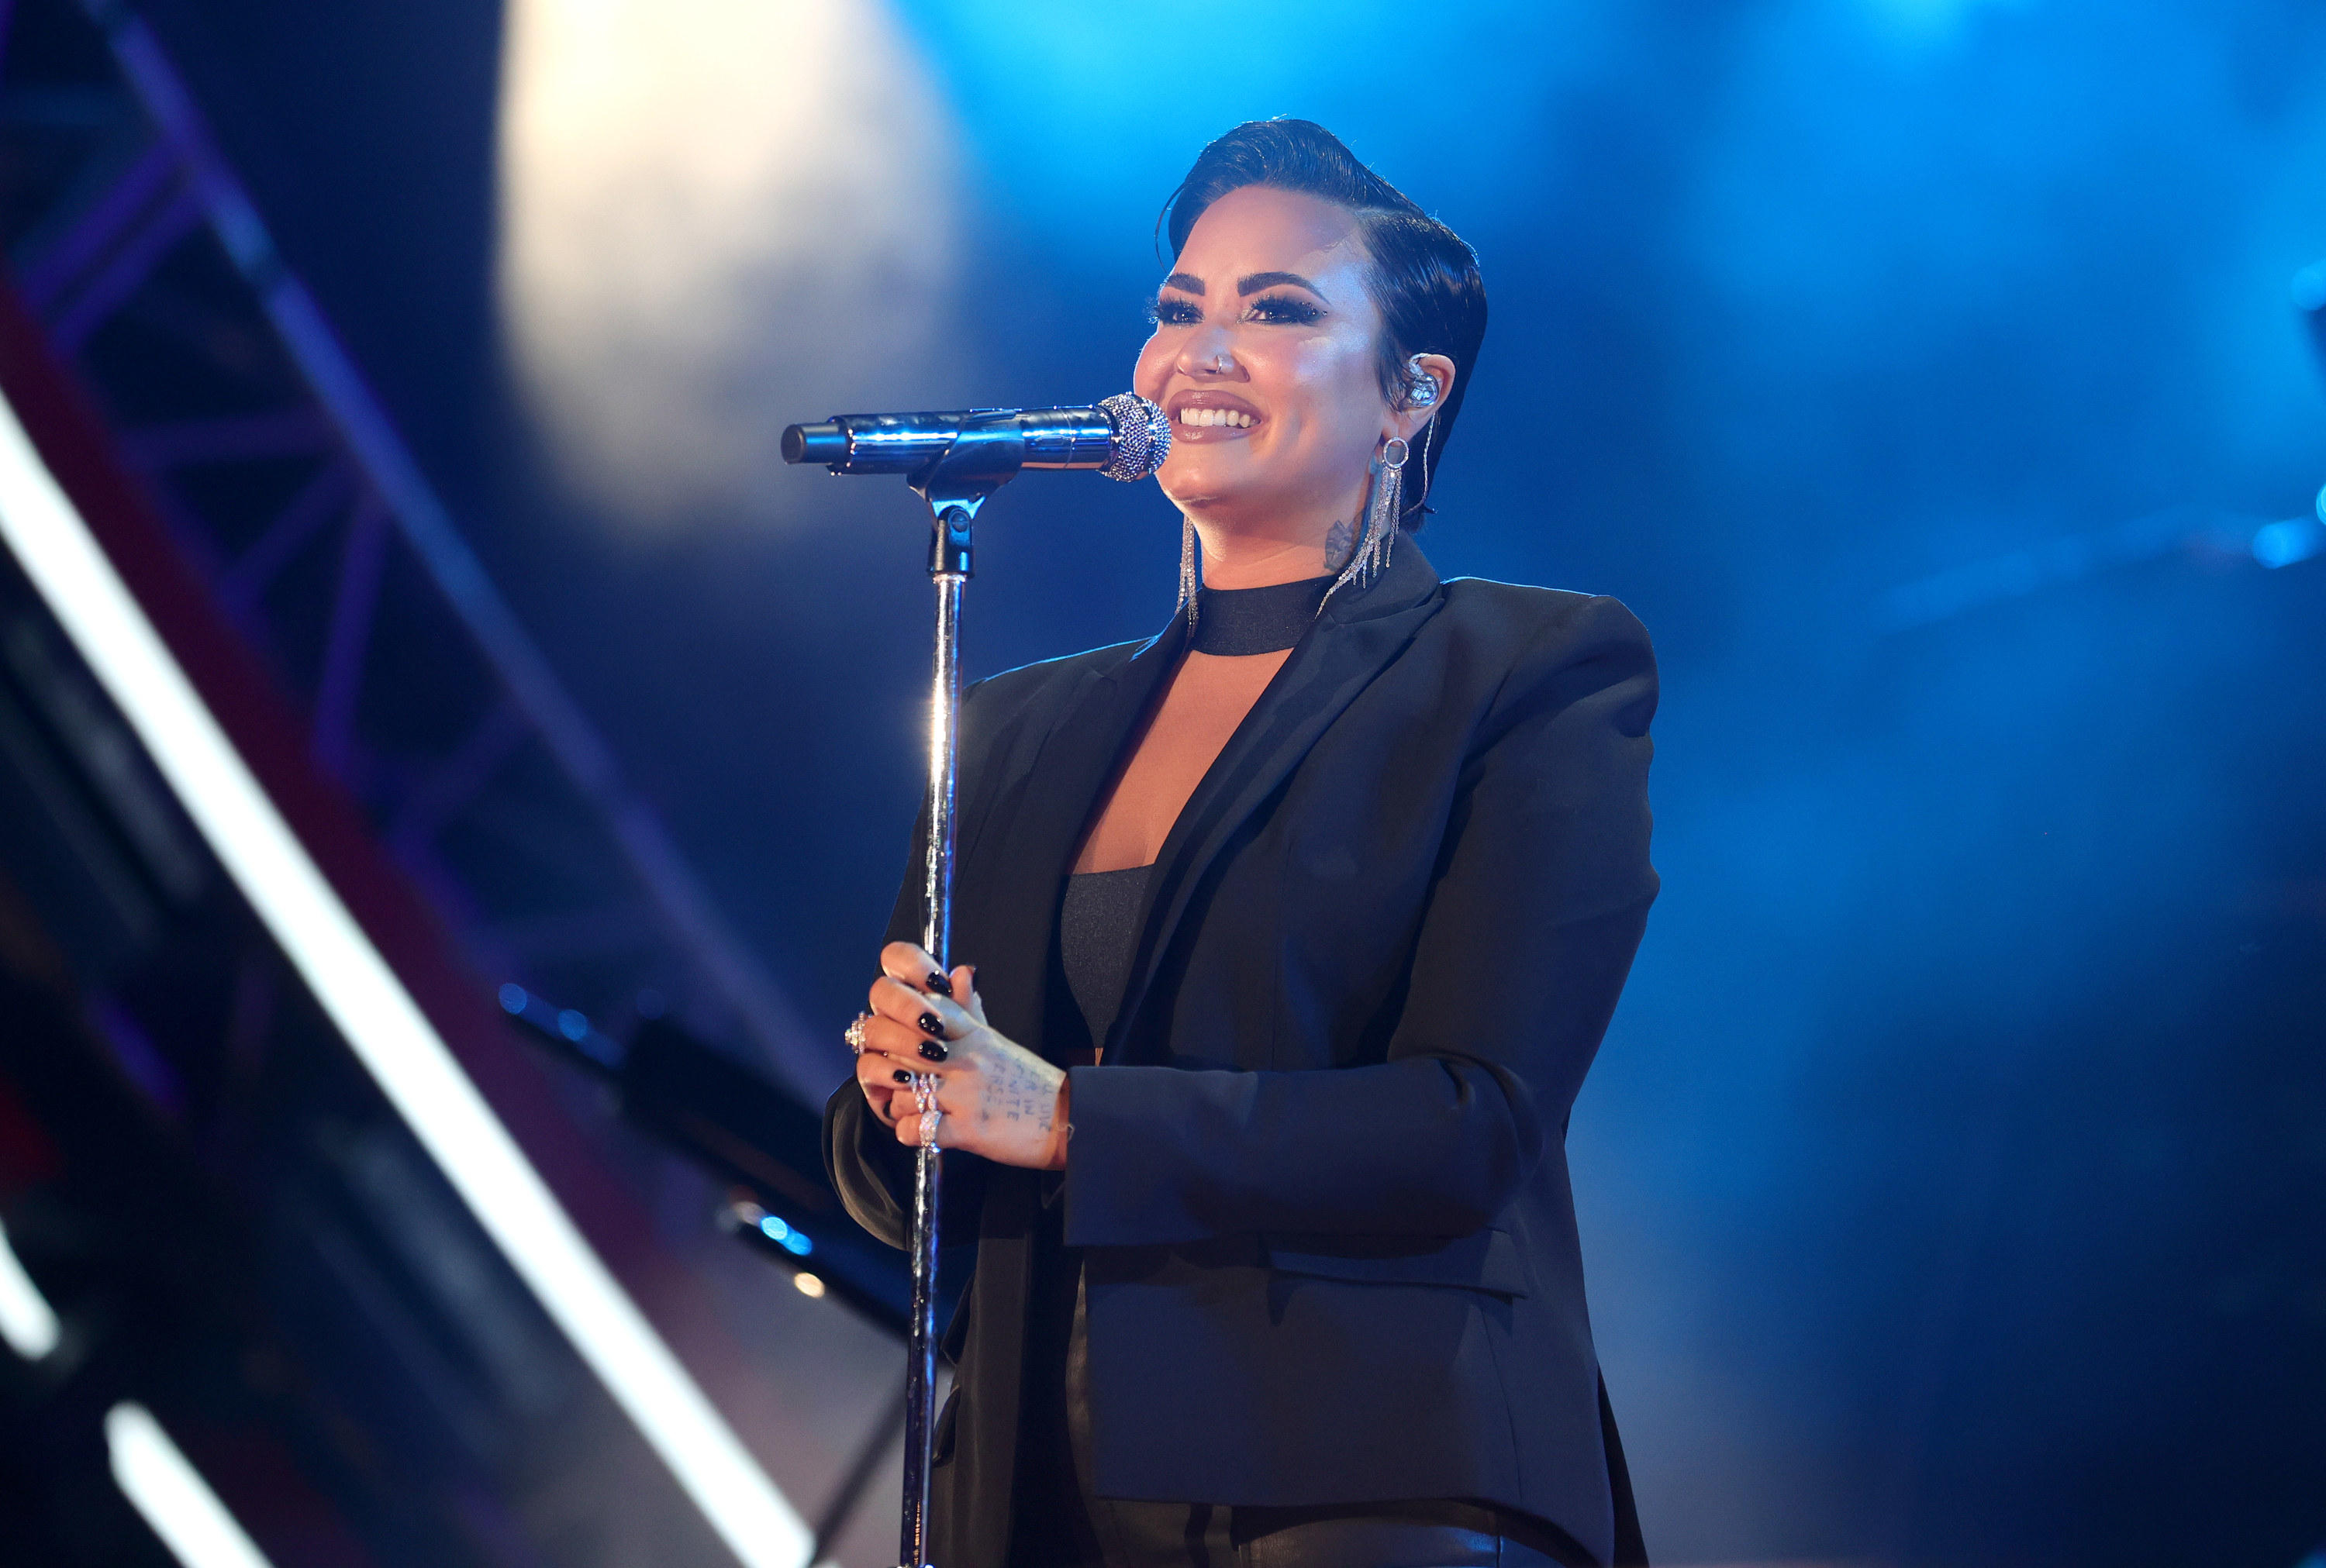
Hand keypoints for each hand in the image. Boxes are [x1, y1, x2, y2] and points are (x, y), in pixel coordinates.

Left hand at [852, 942, 1069, 1169]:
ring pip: (901, 1093)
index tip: (900, 1045)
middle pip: (898, 1051)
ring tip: (916, 1110)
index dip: (897, 1027)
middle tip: (899, 1082)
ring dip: (901, 1107)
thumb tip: (959, 971)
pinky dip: (910, 1134)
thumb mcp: (997, 1040)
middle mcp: (966, 1058)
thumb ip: (969, 1010)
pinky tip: (924, 1131)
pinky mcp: (968, 1130)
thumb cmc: (1028, 1083)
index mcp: (972, 1033)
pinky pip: (915, 1129)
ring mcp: (966, 1094)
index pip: (916, 1011)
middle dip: (890, 1070)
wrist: (1065, 1120)